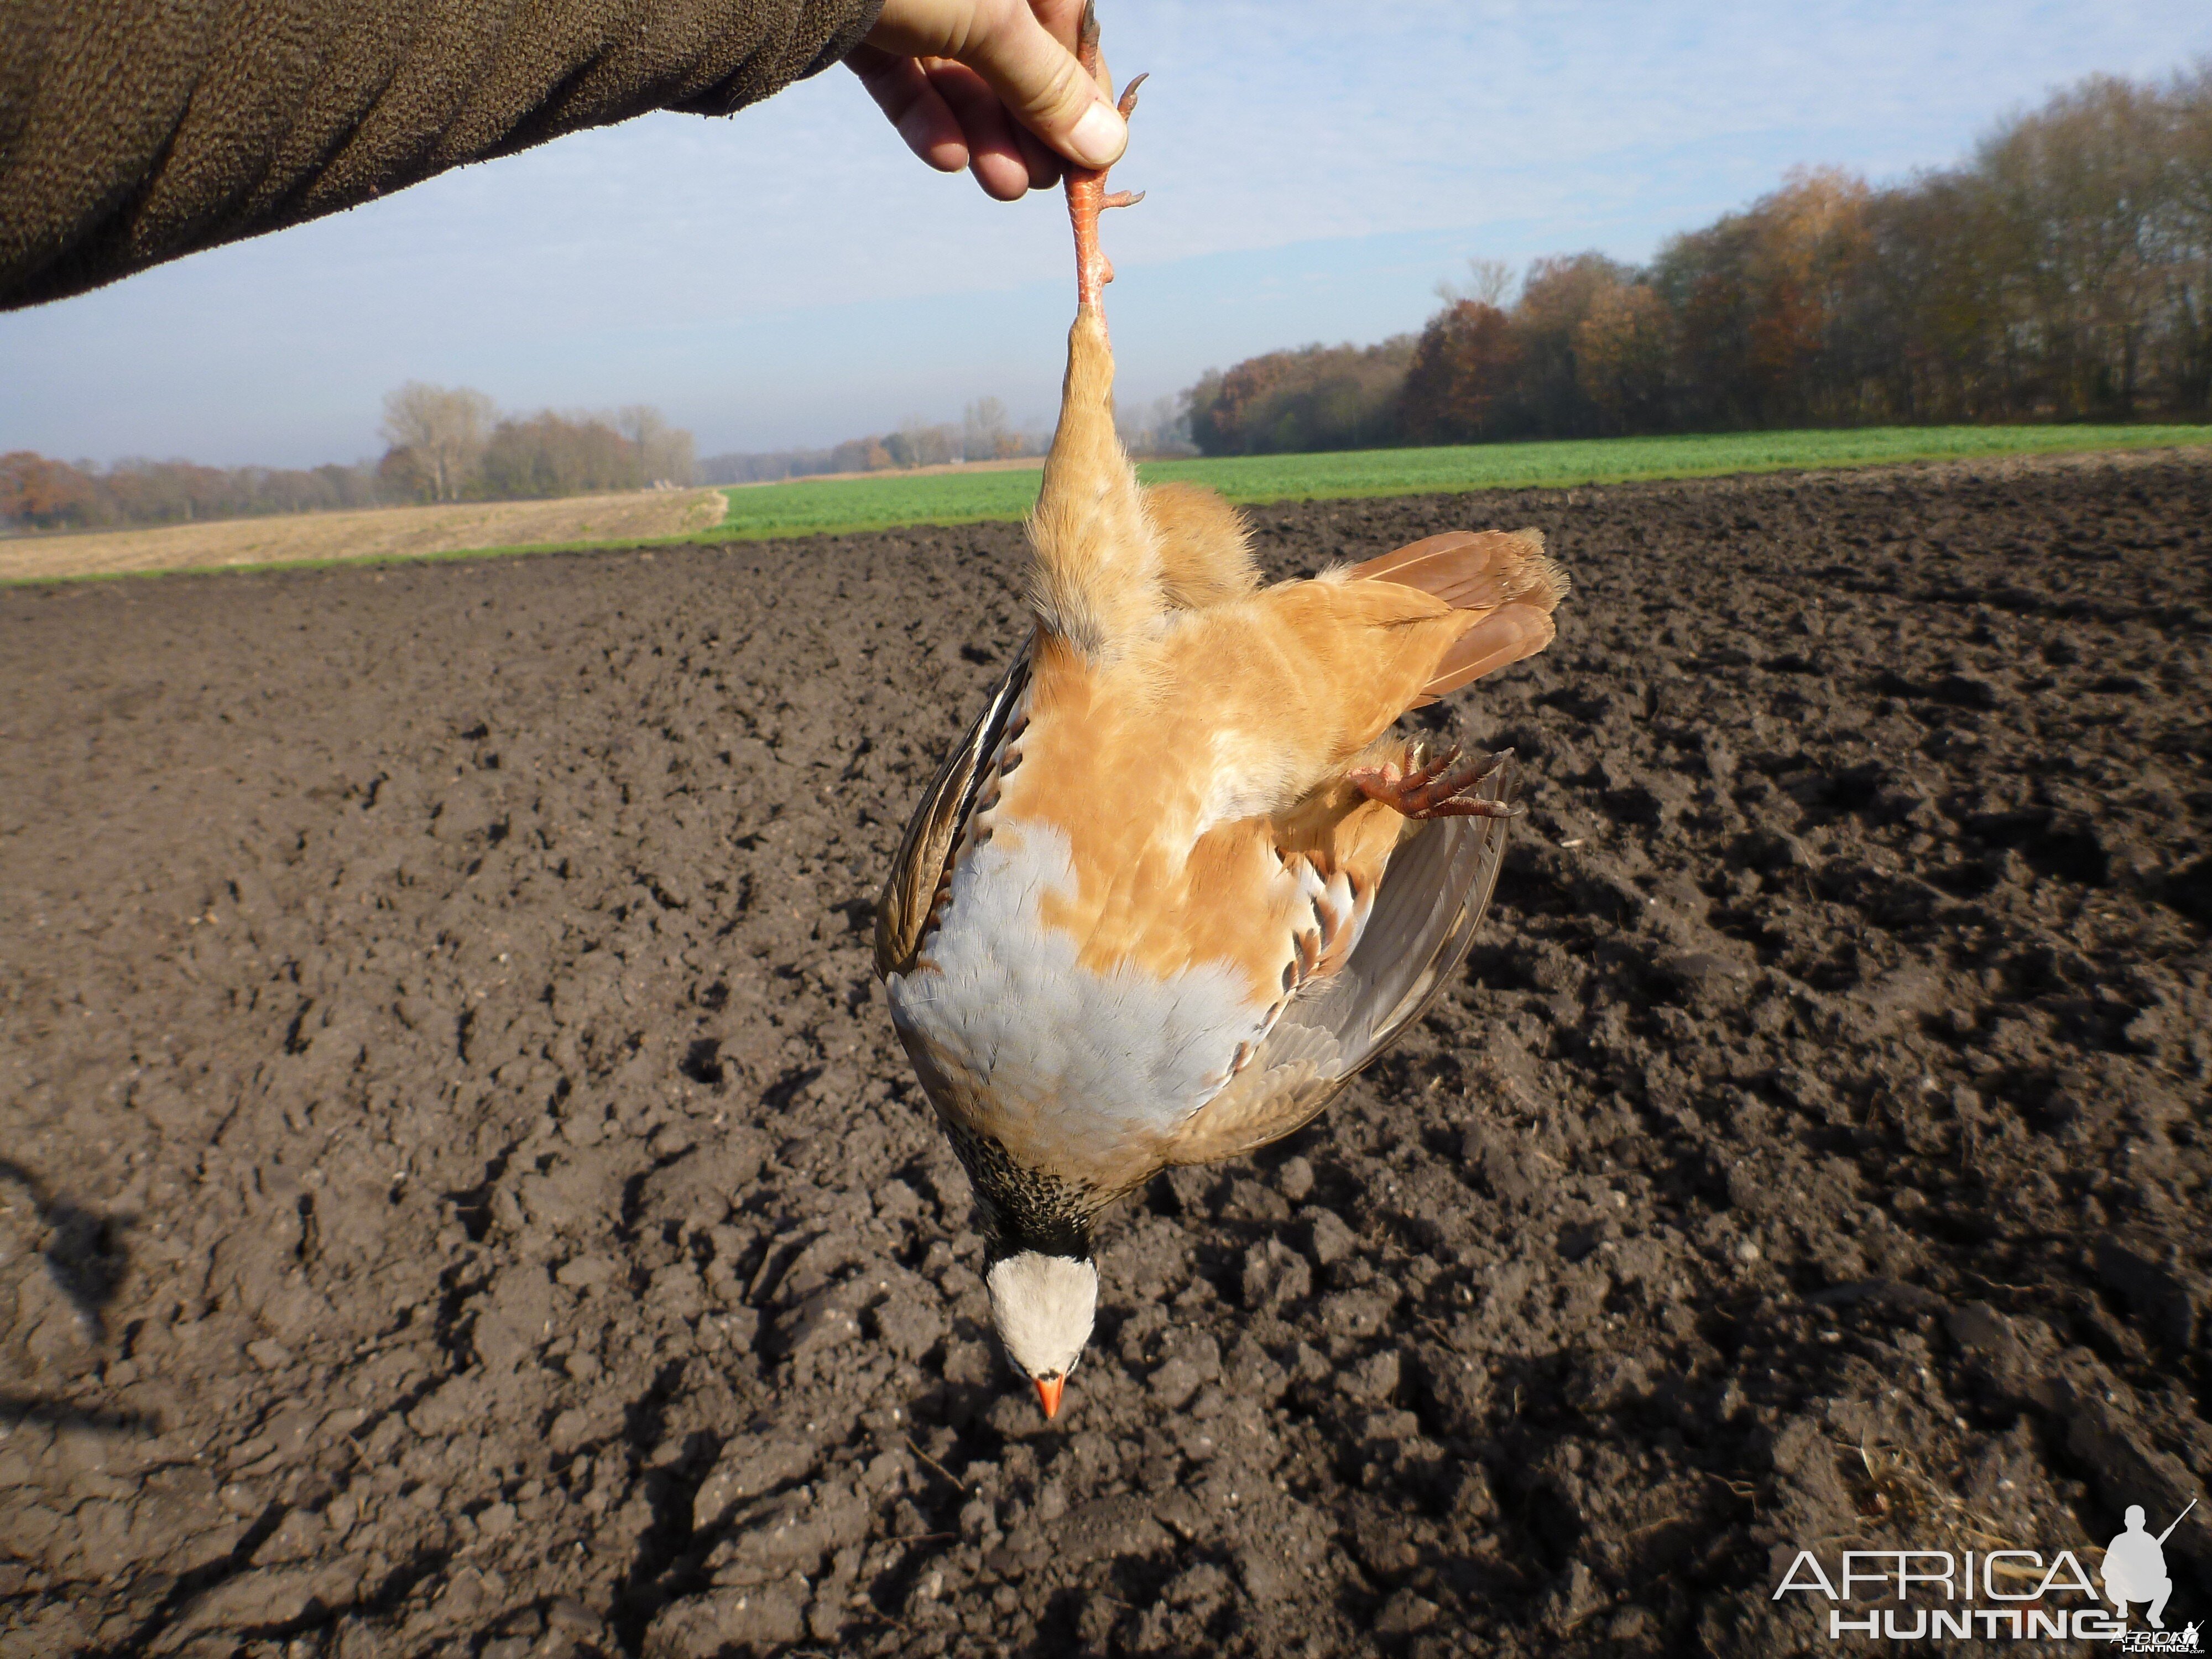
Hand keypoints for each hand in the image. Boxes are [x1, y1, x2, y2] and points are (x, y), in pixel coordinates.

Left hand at [850, 0, 1128, 200]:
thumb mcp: (993, 21)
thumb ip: (1047, 85)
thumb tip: (1107, 147)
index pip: (1068, 26)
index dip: (1083, 93)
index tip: (1094, 157)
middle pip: (1012, 53)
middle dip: (1029, 122)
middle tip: (1045, 184)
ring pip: (957, 69)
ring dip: (984, 130)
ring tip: (1004, 186)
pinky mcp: (857, 18)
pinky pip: (900, 72)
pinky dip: (925, 114)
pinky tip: (947, 156)